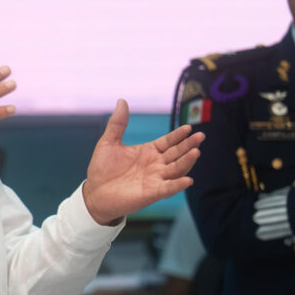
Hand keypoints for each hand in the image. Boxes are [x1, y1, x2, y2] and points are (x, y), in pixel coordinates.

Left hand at [83, 99, 204, 224]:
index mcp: (148, 152)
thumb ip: (117, 124)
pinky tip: (187, 180)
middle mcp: (155, 165)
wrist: (94, 192)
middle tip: (200, 136)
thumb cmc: (102, 168)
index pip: (168, 142)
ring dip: (186, 162)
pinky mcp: (151, 193)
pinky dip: (177, 185)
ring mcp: (155, 179)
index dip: (178, 135)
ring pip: (176, 169)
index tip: (189, 127)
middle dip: (188, 145)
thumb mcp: (109, 142)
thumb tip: (121, 101)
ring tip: (196, 152)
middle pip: (177, 153)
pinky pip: (168, 188)